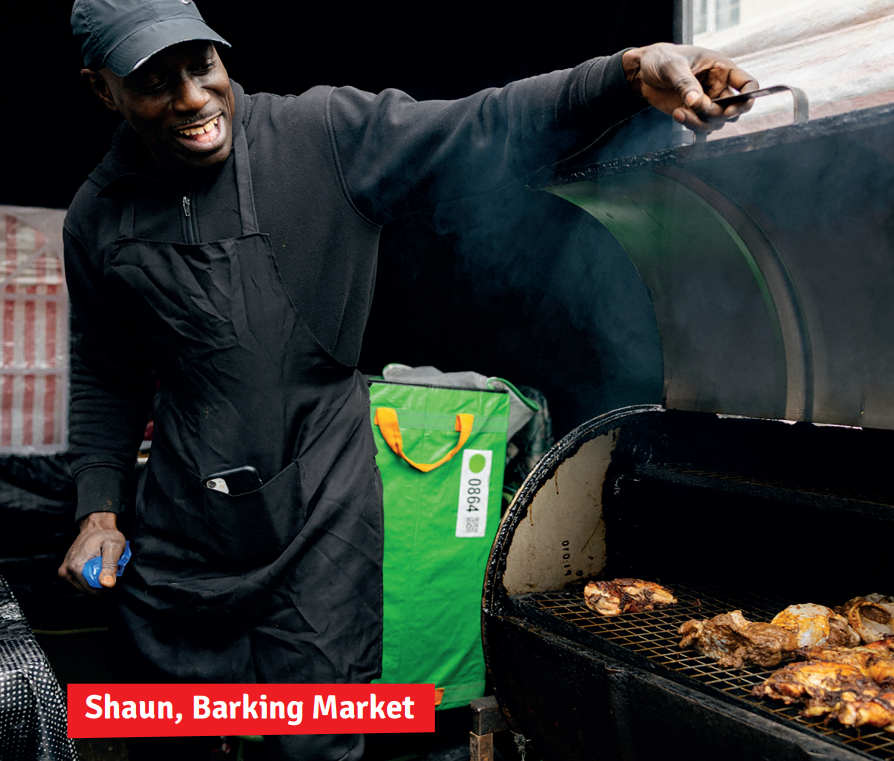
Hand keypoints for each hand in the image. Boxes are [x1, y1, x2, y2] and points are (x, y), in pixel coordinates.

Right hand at [58, 512, 126, 594]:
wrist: (95, 526)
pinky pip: (82, 582)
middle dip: (101, 581)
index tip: (112, 571)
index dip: (107, 584)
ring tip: (102, 564)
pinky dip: (92, 576)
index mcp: (76, 567)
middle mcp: (66, 572)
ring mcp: (64, 573)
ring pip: (86, 587)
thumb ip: (110, 566)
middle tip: (108, 566)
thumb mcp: (114, 547)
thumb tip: (107, 584)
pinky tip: (95, 565)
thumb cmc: (106, 535)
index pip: (94, 591)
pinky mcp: (66, 572)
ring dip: (97, 579)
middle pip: (89, 591)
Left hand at [622, 43, 758, 131]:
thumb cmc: (660, 59)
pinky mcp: (694, 113)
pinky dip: (692, 126)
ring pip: (717, 122)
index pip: (748, 84)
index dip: (747, 99)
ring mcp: (707, 102)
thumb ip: (685, 82)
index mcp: (721, 69)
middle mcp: (719, 87)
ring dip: (701, 122)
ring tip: (679, 112)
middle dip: (717, 114)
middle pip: (733, 110)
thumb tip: (695, 101)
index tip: (731, 109)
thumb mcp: (672, 65)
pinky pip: (703, 127)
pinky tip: (677, 114)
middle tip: (696, 108)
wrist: (643, 73)